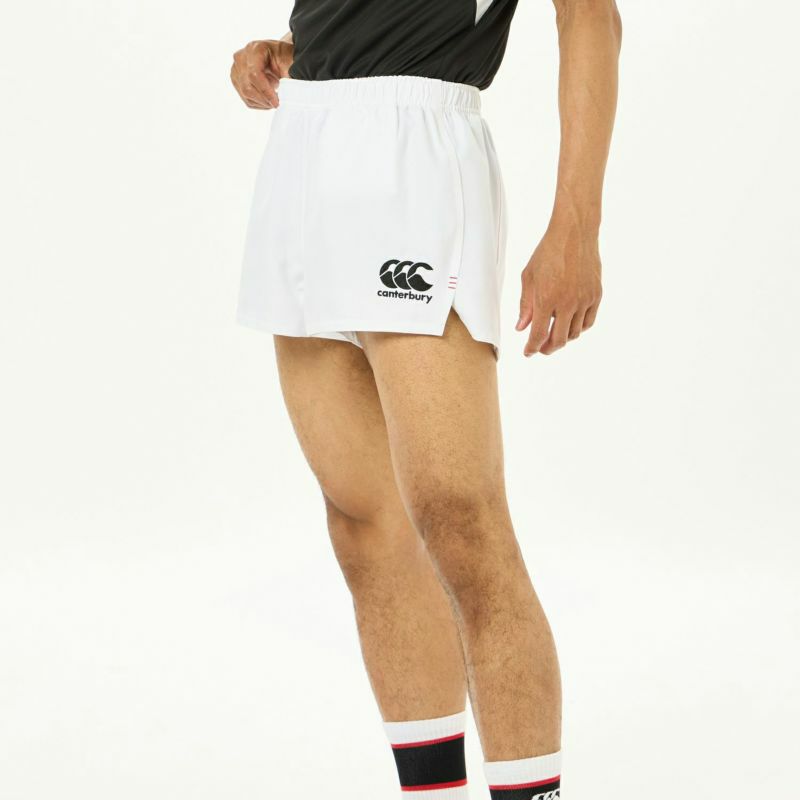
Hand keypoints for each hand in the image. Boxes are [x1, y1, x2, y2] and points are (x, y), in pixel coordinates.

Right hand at [230, 39, 293, 109]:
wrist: (275, 55)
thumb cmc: (282, 57)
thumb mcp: (289, 63)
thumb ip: (289, 78)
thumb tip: (289, 96)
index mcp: (255, 49)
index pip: (254, 74)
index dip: (266, 92)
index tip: (277, 103)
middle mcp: (241, 57)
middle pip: (247, 87)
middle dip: (264, 100)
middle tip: (278, 104)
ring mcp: (236, 69)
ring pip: (246, 94)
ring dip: (262, 102)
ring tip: (274, 97)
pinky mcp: (236, 80)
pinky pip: (246, 98)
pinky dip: (259, 103)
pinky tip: (268, 98)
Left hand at [516, 223, 602, 356]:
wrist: (575, 233)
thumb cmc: (548, 252)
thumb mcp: (528, 277)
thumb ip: (525, 305)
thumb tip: (521, 328)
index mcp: (546, 299)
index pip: (539, 335)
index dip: (532, 348)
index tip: (528, 352)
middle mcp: (567, 303)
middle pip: (559, 340)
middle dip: (547, 349)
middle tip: (540, 348)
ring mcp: (584, 300)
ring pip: (575, 333)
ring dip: (563, 338)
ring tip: (554, 334)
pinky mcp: (596, 295)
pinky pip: (588, 322)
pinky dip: (578, 329)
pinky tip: (570, 325)